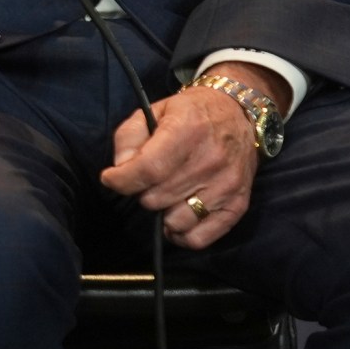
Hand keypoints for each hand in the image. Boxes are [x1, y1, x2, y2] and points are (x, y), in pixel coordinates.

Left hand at [99, 68, 269, 249]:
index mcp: (187, 132)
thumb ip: (129, 137)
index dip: (122, 180)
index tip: (111, 179)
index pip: (148, 170)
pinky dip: (181, 235)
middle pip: (157, 198)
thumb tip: (120, 170)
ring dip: (162, 211)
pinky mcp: (237, 206)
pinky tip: (175, 217)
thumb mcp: (153, 111)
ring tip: (165, 195)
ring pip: (175, 221)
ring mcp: (226, 186)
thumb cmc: (190, 113)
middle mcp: (210, 161)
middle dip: (142, 192)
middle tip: (147, 180)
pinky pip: (199, 238)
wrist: (238, 115)